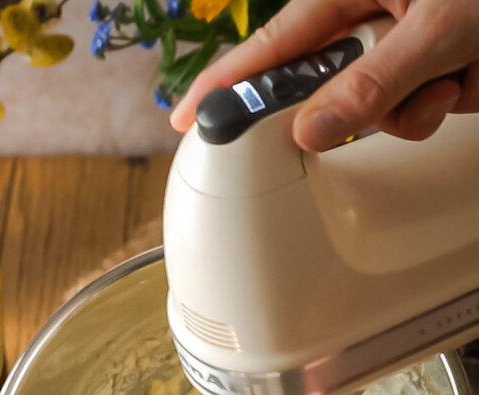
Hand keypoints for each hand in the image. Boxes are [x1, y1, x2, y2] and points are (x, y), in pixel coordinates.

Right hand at [170, 0, 478, 150]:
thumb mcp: (434, 28)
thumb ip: (371, 83)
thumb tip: (313, 130)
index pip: (271, 50)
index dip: (227, 87)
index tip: (189, 120)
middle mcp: (371, 20)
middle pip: (328, 91)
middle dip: (365, 108)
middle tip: (404, 91)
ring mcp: (400, 48)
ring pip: (377, 113)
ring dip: (418, 108)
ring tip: (456, 73)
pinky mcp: (428, 70)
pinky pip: (415, 112)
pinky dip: (444, 104)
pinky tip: (469, 76)